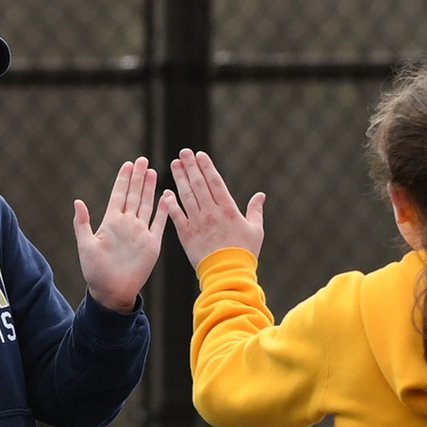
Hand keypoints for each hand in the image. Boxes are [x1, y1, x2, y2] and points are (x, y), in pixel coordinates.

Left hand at [73, 157, 166, 311]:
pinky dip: (164, 210)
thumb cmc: (95, 272)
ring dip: (149, 189)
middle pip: (134, 195)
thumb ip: (82, 223)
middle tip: (142, 160)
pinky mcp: (152, 244)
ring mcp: (140, 232)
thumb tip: (77, 201)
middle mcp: (127, 224)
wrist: (112, 292)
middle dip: (138, 177)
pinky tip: (167, 197)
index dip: (123, 180)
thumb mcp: (85, 245)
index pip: (119, 195)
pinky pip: (160, 223)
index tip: (127, 164)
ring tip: (153, 171)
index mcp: (111, 223)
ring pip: (146, 205)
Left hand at [161, 148, 265, 266]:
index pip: (215, 182)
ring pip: (186, 196)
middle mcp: (211, 213)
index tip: (199, 155)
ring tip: (175, 165)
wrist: (228, 273)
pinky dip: (171, 203)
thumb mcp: (256, 230)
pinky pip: (176, 215)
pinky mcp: (186, 234)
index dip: (206, 167)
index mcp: (228, 209)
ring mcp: (197, 223)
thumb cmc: (244, 253)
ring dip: (180, 179)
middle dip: (190, 166)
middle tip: (183, 153)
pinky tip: (166, 192)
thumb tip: (260, 195)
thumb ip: (255, 211)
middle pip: (198, 184)